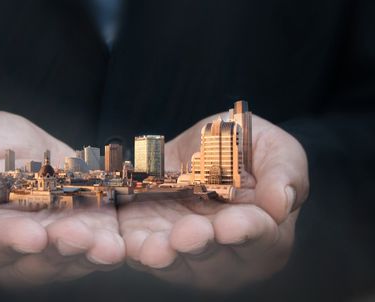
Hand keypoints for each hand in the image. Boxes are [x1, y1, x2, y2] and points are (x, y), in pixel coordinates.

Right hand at [0, 111, 124, 285]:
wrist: (24, 146)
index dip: (9, 239)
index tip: (31, 235)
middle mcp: (16, 251)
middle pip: (36, 260)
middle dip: (59, 249)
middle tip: (77, 236)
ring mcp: (54, 247)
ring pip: (72, 258)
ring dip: (90, 252)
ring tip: (106, 245)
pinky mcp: (86, 234)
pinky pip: (98, 246)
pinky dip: (110, 245)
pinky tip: (120, 242)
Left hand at [118, 115, 308, 289]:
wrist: (204, 146)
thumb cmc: (247, 149)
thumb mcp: (274, 148)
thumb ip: (284, 172)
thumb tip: (280, 203)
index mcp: (264, 233)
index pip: (259, 237)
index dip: (245, 231)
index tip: (230, 225)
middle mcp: (225, 252)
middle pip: (212, 257)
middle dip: (197, 246)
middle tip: (185, 236)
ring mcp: (185, 249)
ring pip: (173, 261)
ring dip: (161, 255)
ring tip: (153, 248)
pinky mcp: (150, 238)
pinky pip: (139, 248)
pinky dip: (130, 247)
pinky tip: (123, 243)